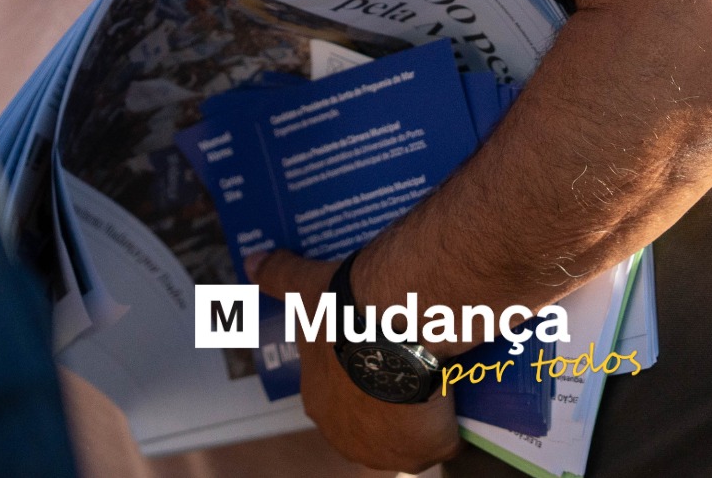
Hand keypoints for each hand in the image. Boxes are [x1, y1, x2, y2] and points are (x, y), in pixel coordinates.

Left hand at [251, 251, 460, 472]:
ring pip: (409, 432)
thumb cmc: (346, 313)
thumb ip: (279, 276)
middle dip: (390, 393)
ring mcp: (388, 450)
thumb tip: (252, 261)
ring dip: (421, 409)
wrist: (395, 327)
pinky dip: (452, 418)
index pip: (338, 394)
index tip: (378, 347)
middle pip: (373, 418)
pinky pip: (444, 437)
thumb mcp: (305, 290)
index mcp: (320, 403)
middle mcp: (348, 437)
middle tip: (410, 355)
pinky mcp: (427, 450)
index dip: (359, 371)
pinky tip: (459, 389)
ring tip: (439, 369)